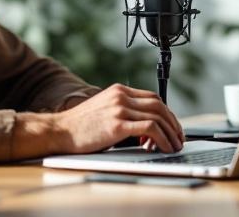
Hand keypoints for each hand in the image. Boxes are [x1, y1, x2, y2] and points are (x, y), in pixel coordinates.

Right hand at [44, 84, 184, 153]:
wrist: (59, 131)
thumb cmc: (79, 127)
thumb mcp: (104, 112)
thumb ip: (123, 114)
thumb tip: (146, 131)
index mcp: (118, 91)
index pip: (152, 97)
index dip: (167, 113)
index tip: (172, 127)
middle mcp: (121, 96)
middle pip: (159, 105)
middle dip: (173, 123)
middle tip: (179, 138)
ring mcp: (120, 108)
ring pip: (158, 116)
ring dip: (171, 133)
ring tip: (175, 146)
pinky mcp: (118, 123)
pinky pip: (150, 128)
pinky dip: (163, 138)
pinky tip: (164, 148)